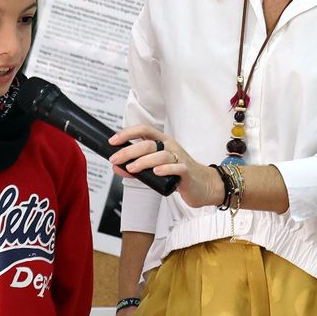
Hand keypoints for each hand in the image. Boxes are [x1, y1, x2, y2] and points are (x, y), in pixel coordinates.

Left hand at [107, 125, 224, 207]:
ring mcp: (179, 159)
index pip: (144, 130)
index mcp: (162, 143)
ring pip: (160, 155)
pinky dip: (165, 169)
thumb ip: (137, 167)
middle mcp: (171, 147)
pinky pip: (176, 168)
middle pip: (148, 144)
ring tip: (132, 169)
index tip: (113, 141)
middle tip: (116, 159)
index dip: (127, 133)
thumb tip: (116, 167)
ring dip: (144, 161)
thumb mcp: (155, 169)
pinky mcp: (187, 172)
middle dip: (129, 151)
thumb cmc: (178, 174)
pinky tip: (156, 172)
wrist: (203, 185)